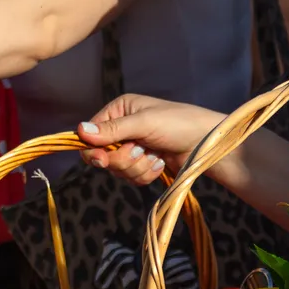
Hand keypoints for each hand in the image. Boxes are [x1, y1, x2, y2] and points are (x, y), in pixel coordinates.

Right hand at [75, 94, 225, 184]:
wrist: (208, 144)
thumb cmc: (179, 123)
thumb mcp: (144, 123)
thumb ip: (112, 129)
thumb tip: (80, 130)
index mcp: (119, 110)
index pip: (91, 134)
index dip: (93, 150)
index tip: (102, 160)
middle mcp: (123, 128)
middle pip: (103, 156)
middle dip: (124, 159)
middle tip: (142, 151)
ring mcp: (133, 147)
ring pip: (118, 170)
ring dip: (138, 167)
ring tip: (156, 155)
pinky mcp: (144, 163)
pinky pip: (132, 178)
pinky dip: (146, 173)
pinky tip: (160, 163)